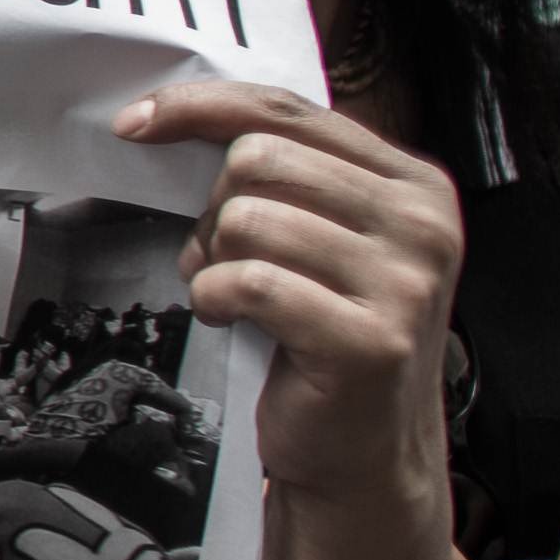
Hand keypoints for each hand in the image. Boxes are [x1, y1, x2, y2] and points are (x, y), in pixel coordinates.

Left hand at [118, 82, 459, 515]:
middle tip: (224, 260)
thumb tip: (160, 115)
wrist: (363, 450)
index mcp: (414, 184)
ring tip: (239, 298)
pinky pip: (247, 283)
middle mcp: (423, 224)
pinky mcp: (368, 341)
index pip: (289, 112)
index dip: (201, 109)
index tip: (136, 122)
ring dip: (215, 261)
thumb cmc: (322, 331)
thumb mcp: (318, 235)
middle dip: (214, 210)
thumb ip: (279, 173)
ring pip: (246, 219)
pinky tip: (236, 322)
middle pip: (258, 161)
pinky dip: (216, 300)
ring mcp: (404, 283)